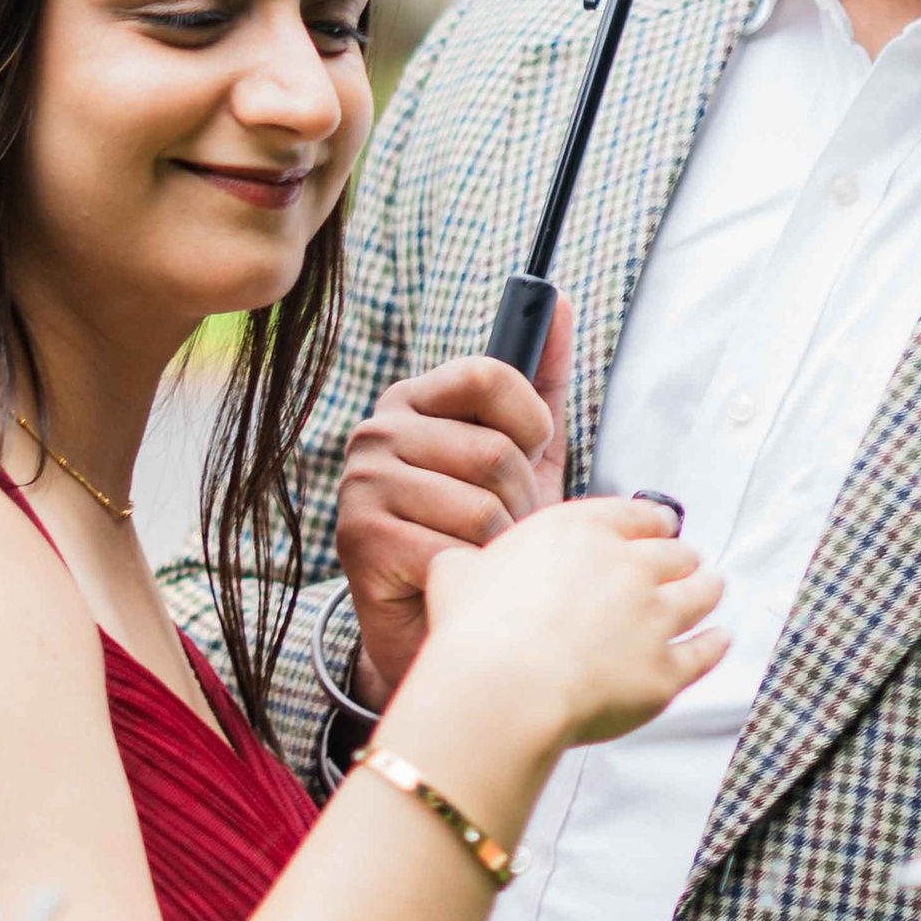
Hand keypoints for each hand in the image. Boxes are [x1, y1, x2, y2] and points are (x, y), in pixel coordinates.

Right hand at [339, 298, 572, 705]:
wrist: (442, 622)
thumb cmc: (485, 531)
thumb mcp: (525, 451)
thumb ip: (541, 379)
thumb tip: (562, 298)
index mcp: (415, 400)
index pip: (490, 373)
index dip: (530, 421)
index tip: (529, 453)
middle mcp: (378, 431)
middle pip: (493, 451)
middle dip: (521, 502)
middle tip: (502, 527)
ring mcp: (361, 484)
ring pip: (480, 506)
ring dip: (500, 545)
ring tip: (482, 557)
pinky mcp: (359, 539)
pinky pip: (453, 549)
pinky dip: (473, 576)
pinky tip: (456, 580)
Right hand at [421, 493, 725, 750]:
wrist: (503, 688)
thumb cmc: (474, 631)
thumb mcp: (455, 576)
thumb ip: (466, 565)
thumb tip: (457, 569)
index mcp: (579, 533)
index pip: (632, 516)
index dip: (651, 522)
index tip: (661, 526)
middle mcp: (627, 567)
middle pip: (673, 553)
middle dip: (682, 556)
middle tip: (687, 560)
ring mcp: (652, 619)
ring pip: (698, 594)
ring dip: (709, 588)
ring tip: (716, 585)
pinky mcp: (664, 671)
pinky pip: (703, 653)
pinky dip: (716, 644)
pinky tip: (722, 640)